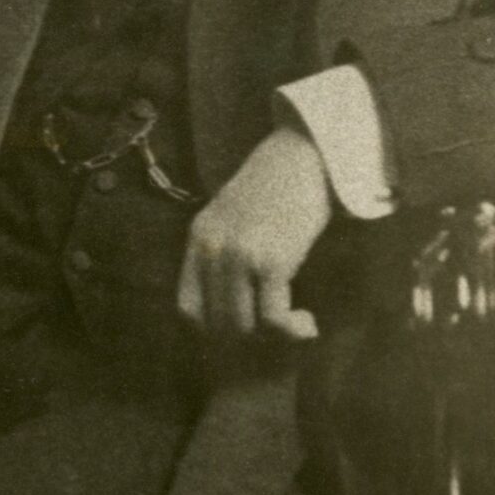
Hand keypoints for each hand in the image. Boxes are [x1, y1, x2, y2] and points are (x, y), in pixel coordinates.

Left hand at [177, 124, 331, 341]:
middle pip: (216, 324)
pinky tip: (307, 325)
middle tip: (275, 330)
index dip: (212, 330)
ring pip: (242, 327)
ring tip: (294, 327)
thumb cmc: (277, 185)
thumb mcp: (232, 213)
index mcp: (199, 238)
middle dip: (248, 339)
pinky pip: (272, 319)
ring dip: (271, 339)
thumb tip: (231, 298)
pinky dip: (291, 332)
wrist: (304, 154)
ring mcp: (239, 256)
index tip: (242, 329)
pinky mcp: (271, 261)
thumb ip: (222, 248)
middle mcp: (212, 249)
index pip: (187, 308)